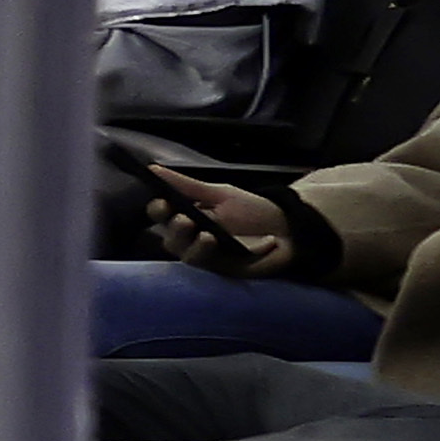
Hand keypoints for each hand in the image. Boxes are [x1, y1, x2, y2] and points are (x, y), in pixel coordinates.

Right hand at [139, 162, 294, 276]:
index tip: (163, 202)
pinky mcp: (226, 270)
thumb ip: (186, 185)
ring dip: (195, 247)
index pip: (162, 216)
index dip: (159, 210)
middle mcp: (191, 240)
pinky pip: (218, 265)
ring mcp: (208, 257)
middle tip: (184, 220)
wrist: (287, 227)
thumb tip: (153, 169)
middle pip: (171, 240)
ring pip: (189, 256)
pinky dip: (226, 253)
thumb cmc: (252, 210)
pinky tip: (228, 243)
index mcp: (186, 218)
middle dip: (175, 231)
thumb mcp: (220, 193)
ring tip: (206, 236)